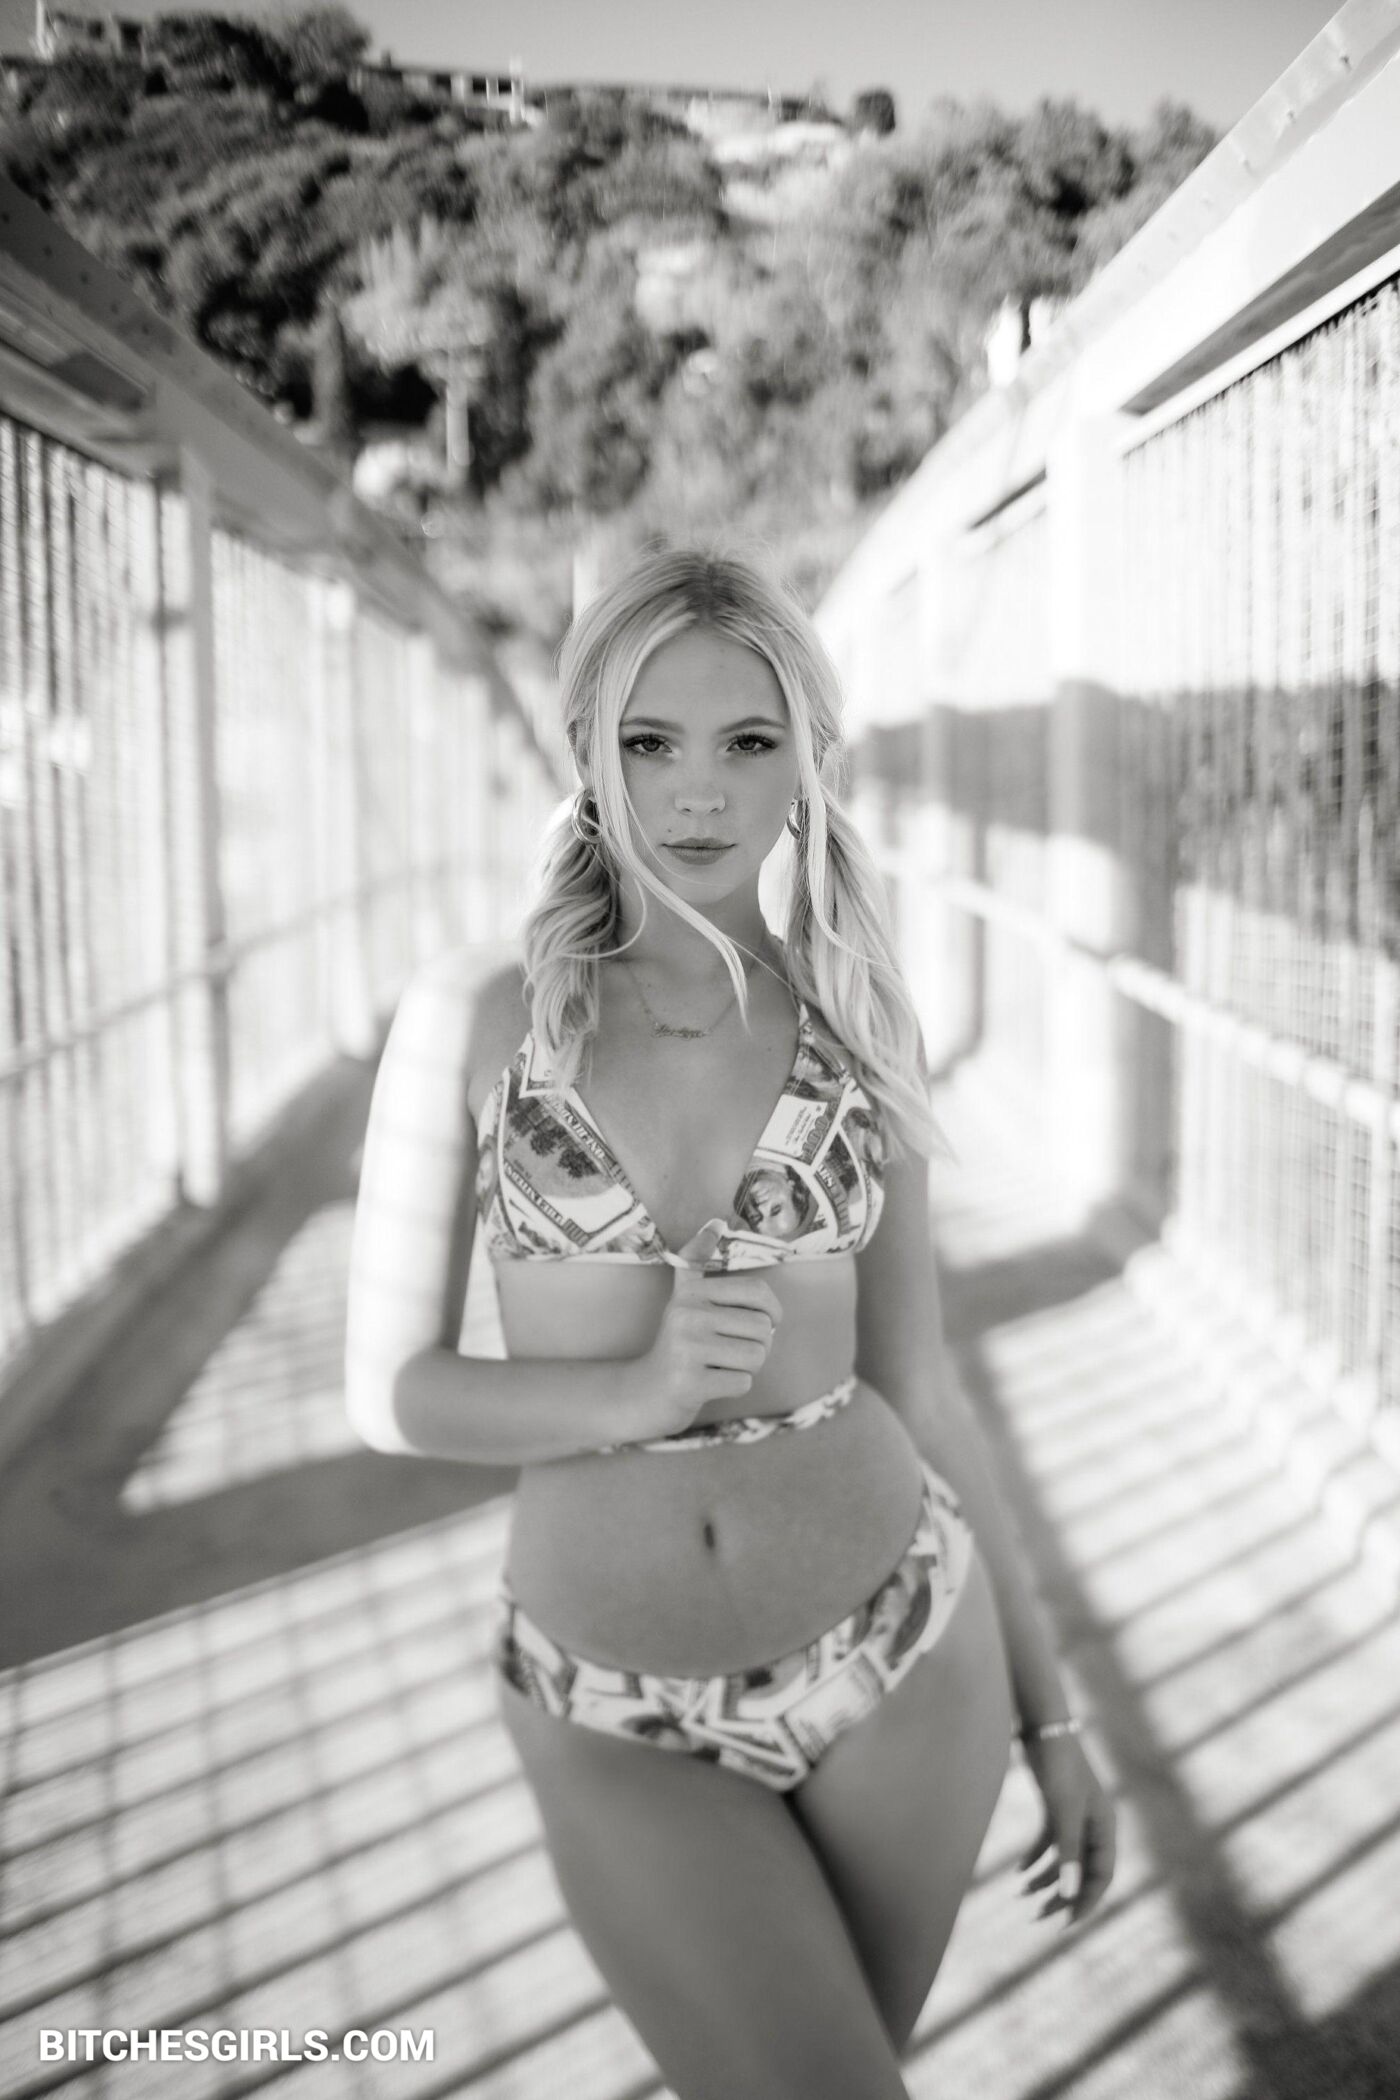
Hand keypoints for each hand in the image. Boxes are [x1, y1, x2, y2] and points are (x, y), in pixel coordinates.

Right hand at [632, 1219, 782, 1438]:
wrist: (647, 1391)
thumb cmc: (678, 1343)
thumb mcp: (684, 1297)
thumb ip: (696, 1260)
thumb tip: (716, 1221)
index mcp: (692, 1293)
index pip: (758, 1291)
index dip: (773, 1311)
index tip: (768, 1323)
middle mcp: (687, 1315)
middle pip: (763, 1329)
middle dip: (758, 1346)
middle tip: (732, 1352)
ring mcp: (686, 1349)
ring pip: (756, 1356)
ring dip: (747, 1367)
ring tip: (721, 1365)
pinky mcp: (689, 1382)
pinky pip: (743, 1382)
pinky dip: (734, 1386)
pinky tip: (712, 1383)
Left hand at [1017, 1731, 1115, 1928]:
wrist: (1042, 1726)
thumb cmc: (1058, 1765)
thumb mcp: (1062, 1810)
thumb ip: (1068, 1852)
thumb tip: (1070, 1895)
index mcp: (1105, 1827)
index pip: (1102, 1876)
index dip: (1086, 1902)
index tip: (1064, 1924)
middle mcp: (1093, 1825)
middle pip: (1083, 1872)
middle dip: (1062, 1896)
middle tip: (1038, 1917)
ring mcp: (1074, 1816)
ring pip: (1064, 1860)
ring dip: (1046, 1879)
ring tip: (1022, 1895)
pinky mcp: (1055, 1807)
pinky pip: (1049, 1843)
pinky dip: (1035, 1857)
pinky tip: (1018, 1871)